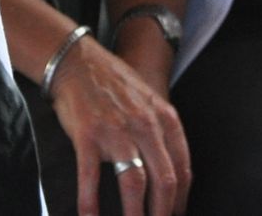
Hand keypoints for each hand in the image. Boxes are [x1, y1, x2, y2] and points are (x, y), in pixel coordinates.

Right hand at [48, 35, 190, 215]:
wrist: (79, 61)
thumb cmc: (114, 83)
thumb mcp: (150, 100)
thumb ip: (162, 130)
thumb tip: (170, 170)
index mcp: (164, 119)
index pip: (182, 168)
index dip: (182, 199)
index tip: (176, 214)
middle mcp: (145, 126)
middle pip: (164, 181)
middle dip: (163, 212)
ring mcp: (116, 132)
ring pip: (135, 183)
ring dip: (136, 214)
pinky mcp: (88, 136)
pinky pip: (91, 177)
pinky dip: (90, 203)